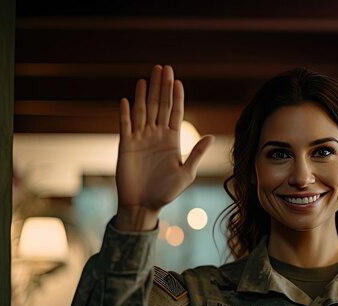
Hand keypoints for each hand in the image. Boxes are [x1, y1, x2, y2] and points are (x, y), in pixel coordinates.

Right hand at [115, 65, 212, 230]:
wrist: (143, 205)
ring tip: (147, 77)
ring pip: (143, 111)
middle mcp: (156, 135)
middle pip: (159, 106)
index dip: (176, 97)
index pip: (175, 113)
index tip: (178, 81)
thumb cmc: (166, 192)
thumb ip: (196, 154)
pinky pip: (126, 125)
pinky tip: (127, 99)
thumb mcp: (186, 174)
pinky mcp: (126, 145)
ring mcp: (141, 139)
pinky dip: (126, 113)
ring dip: (144, 94)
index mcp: (172, 140)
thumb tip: (211, 137)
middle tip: (163, 68)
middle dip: (161, 87)